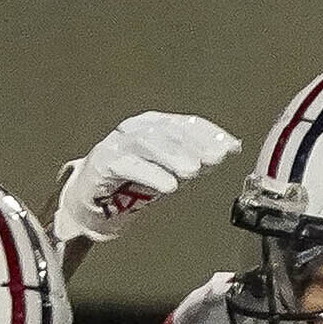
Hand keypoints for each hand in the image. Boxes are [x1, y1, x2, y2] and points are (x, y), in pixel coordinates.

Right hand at [53, 112, 240, 245]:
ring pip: (148, 144)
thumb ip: (195, 159)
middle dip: (194, 144)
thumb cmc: (131, 181)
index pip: (185, 124)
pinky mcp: (104, 163)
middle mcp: (137, 128)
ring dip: (173, 156)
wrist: (92, 199)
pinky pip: (129, 166)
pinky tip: (169, 185)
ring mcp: (118, 144)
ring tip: (193, 171)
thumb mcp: (169, 170)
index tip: (230, 147)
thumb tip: (229, 148)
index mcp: (155, 125)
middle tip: (215, 158)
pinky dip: (150, 174)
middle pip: (168, 131)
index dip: (209, 133)